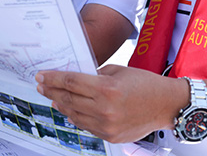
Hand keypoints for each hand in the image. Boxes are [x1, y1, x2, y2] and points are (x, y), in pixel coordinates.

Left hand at [36, 65, 186, 142]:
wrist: (165, 105)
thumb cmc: (145, 83)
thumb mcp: (118, 71)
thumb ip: (95, 75)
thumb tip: (75, 78)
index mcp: (107, 89)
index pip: (71, 83)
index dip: (53, 79)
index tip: (41, 75)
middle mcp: (105, 109)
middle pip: (68, 99)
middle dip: (51, 91)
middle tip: (41, 84)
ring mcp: (107, 125)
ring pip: (74, 115)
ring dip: (61, 105)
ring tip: (53, 97)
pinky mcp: (110, 136)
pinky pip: (86, 125)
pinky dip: (76, 116)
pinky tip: (70, 109)